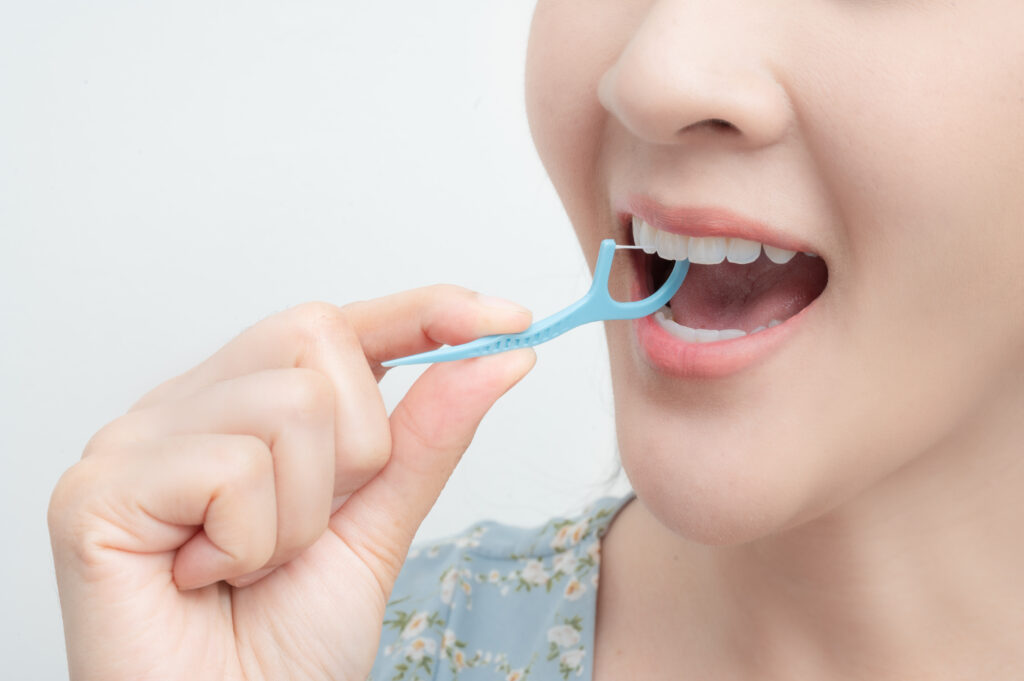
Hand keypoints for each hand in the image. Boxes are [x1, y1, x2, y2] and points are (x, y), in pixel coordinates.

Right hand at [48, 287, 534, 680]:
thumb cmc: (287, 647)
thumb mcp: (379, 527)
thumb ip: (427, 436)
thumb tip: (497, 356)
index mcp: (246, 404)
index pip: (339, 323)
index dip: (425, 311)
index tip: (508, 319)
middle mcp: (187, 405)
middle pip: (315, 335)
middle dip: (356, 448)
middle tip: (311, 528)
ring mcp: (135, 440)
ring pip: (287, 404)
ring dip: (303, 514)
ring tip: (252, 565)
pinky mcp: (96, 490)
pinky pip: (231, 469)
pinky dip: (250, 543)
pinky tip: (207, 578)